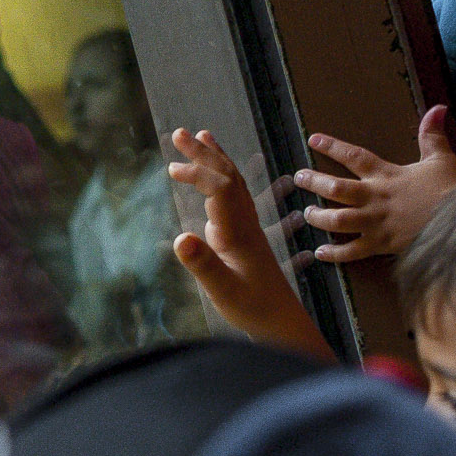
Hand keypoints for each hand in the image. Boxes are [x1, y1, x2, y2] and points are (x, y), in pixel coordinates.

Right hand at [166, 127, 333, 360]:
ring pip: (232, 185)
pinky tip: (211, 182)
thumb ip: (203, 264)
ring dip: (215, 161)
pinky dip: (219, 181)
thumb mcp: (223, 291)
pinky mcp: (242, 237)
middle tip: (180, 132)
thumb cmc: (253, 309)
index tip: (172, 168)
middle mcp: (243, 223)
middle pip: (227, 178)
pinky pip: (232, 199)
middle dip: (204, 154)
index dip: (197, 174)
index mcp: (237, 232)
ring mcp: (244, 229)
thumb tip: (180, 238)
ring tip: (202, 139)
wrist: (283, 322)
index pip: (219, 189)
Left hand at [296, 106, 455, 261]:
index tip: (313, 139)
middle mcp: (375, 197)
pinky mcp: (380, 244)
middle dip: (314, 181)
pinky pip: (351, 251)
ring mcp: (375, 222)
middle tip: (298, 177)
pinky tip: (319, 253)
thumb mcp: (442, 158)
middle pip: (335, 187)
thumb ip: (432, 135)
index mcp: (387, 175)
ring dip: (318, 217)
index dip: (332, 147)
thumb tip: (438, 108)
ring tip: (306, 213)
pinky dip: (334, 254)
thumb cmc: (452, 189)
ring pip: (336, 219)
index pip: (354, 156)